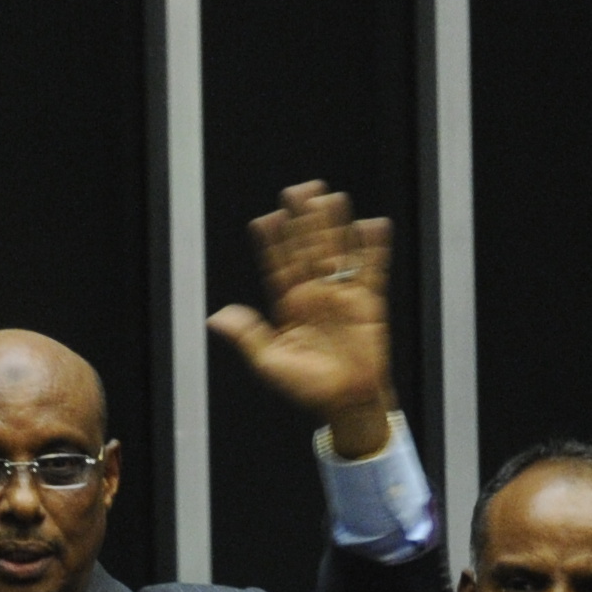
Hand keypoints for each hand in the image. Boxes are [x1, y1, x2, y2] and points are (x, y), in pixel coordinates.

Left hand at [204, 181, 394, 458]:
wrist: (346, 401)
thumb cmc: (307, 386)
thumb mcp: (270, 363)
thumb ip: (248, 336)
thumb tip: (217, 318)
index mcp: (289, 306)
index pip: (279, 266)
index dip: (272, 244)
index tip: (264, 220)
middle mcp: (315, 294)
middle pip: (308, 249)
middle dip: (303, 221)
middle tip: (298, 190)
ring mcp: (342, 295)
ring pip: (337, 252)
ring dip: (334, 226)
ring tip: (329, 197)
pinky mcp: (368, 302)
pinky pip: (372, 270)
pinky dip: (374, 248)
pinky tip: (372, 224)